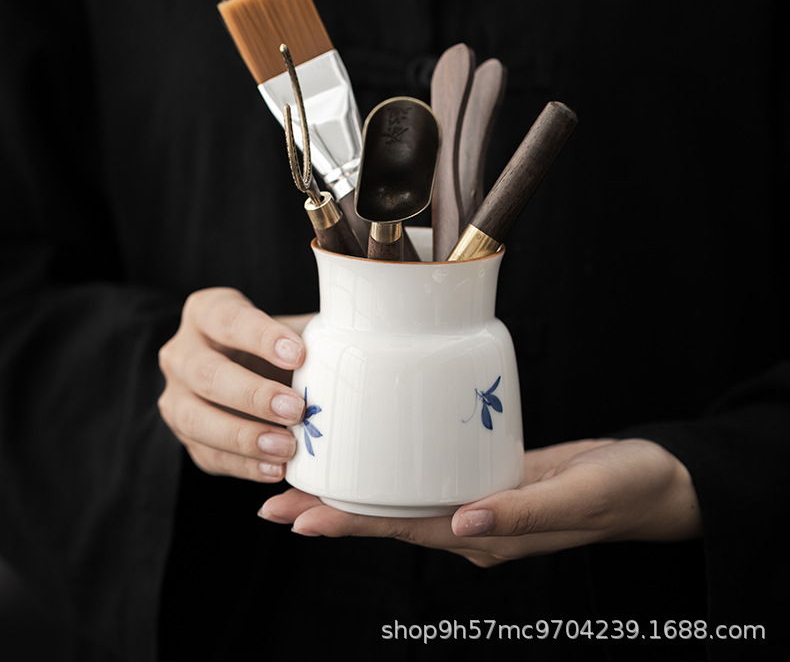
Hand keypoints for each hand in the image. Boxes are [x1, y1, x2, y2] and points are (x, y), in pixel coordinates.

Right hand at [158, 287, 312, 482]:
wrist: (252, 370)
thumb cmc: (277, 344)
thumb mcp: (290, 328)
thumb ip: (314, 333)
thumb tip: (360, 341)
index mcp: (206, 312)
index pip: (230, 320)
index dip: (262, 337)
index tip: (300, 354)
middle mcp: (180, 353)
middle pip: (207, 374)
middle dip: (253, 395)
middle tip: (296, 410)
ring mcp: (175, 397)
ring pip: (195, 419)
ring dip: (244, 437)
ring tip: (287, 448)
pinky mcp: (185, 437)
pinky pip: (207, 455)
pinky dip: (243, 465)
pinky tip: (275, 468)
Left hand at [258, 438, 701, 565]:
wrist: (654, 481)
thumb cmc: (623, 490)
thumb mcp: (577, 496)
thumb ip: (523, 512)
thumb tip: (461, 523)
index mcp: (488, 534)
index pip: (403, 528)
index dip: (349, 521)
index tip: (297, 516)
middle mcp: (475, 523)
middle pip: (391, 516)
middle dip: (333, 507)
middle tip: (274, 496)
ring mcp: (480, 502)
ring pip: (405, 496)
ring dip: (357, 487)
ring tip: (308, 475)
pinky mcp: (491, 477)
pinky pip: (432, 476)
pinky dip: (396, 467)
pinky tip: (376, 452)